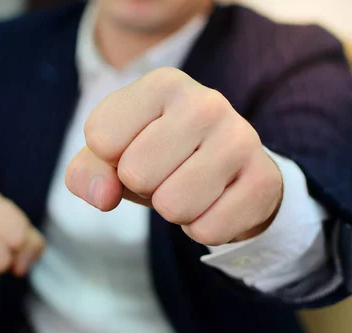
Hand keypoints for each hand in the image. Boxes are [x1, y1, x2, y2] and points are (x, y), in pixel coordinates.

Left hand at [66, 67, 282, 245]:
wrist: (230, 173)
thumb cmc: (161, 158)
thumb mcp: (113, 157)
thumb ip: (87, 171)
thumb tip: (102, 194)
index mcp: (163, 84)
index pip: (100, 136)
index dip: (109, 160)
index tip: (134, 151)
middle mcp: (206, 102)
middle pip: (136, 173)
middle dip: (144, 188)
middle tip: (167, 175)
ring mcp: (240, 138)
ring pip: (173, 206)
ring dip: (173, 211)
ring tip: (189, 189)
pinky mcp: (263, 179)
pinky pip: (207, 229)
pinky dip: (201, 228)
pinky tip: (214, 203)